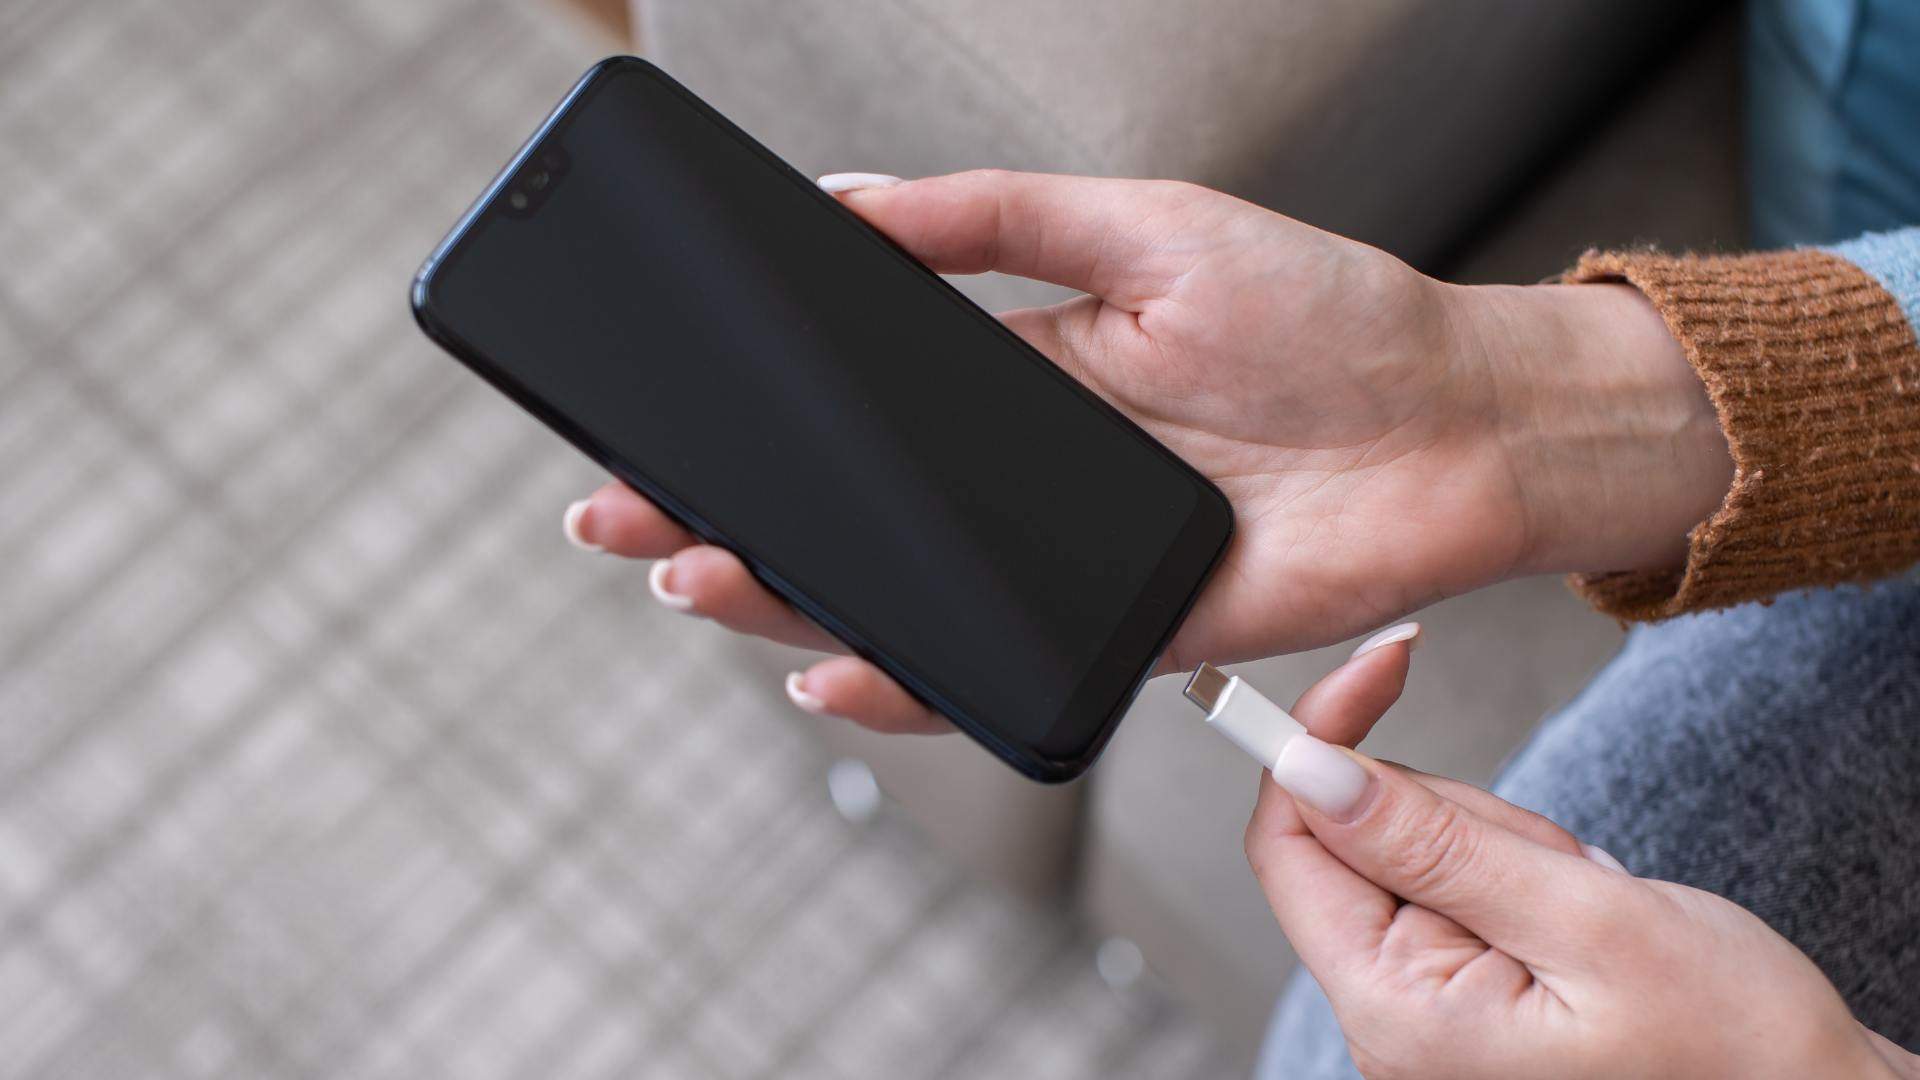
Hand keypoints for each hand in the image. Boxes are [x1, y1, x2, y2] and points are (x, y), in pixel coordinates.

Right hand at [563, 170, 1731, 731]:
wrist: (1459, 418)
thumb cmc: (1324, 313)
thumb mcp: (1143, 226)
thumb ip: (997, 218)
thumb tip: (849, 198)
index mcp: (1017, 381)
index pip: (851, 417)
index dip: (750, 428)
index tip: (651, 422)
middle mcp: (1023, 483)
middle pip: (848, 521)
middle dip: (722, 520)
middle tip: (620, 515)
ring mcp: (1065, 567)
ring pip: (899, 603)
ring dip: (786, 603)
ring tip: (692, 575)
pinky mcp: (1123, 638)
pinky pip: (1000, 675)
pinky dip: (912, 688)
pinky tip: (829, 673)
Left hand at [1247, 641, 1915, 1079]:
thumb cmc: (1735, 1048)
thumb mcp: (1590, 921)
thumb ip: (1438, 842)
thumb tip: (1309, 771)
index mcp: (1395, 1011)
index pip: (1286, 843)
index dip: (1319, 738)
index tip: (1386, 660)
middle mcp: (1388, 1022)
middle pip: (1356, 838)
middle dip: (1458, 813)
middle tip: (1559, 864)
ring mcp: (1423, 1012)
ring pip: (1417, 850)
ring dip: (1506, 845)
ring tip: (1589, 903)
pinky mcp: (1462, 993)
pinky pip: (1461, 886)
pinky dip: (1522, 874)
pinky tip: (1584, 915)